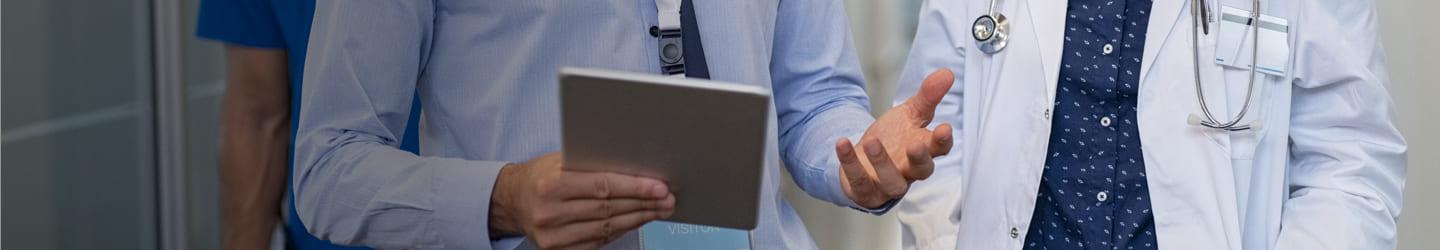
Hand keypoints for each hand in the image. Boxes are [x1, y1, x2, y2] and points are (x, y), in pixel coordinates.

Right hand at [490, 153, 675, 248]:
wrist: (514, 200)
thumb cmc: (543, 175)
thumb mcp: (562, 160)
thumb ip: (593, 163)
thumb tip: (637, 166)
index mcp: (551, 185)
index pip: (602, 186)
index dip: (635, 188)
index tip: (660, 186)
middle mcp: (550, 213)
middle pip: (609, 209)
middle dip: (643, 203)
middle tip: (667, 198)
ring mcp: (553, 236)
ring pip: (607, 227)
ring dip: (639, 218)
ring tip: (659, 209)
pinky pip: (599, 241)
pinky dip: (622, 230)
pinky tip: (637, 220)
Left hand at [838, 69, 955, 207]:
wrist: (863, 159)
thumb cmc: (893, 138)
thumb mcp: (909, 114)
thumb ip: (927, 96)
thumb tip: (946, 73)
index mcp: (924, 150)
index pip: (940, 148)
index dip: (943, 141)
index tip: (944, 128)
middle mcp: (910, 171)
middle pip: (922, 171)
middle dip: (920, 158)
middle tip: (914, 145)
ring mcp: (888, 184)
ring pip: (892, 182)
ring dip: (882, 162)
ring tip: (871, 141)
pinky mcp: (865, 191)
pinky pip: (858, 181)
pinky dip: (850, 162)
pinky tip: (842, 143)